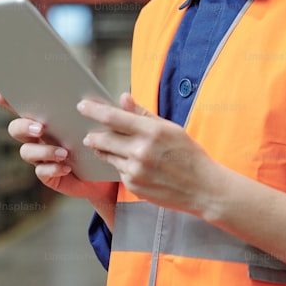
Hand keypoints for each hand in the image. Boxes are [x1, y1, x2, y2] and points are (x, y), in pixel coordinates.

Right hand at [0, 91, 116, 207]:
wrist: (110, 175)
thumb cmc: (105, 142)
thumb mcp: (110, 125)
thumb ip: (114, 111)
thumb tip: (124, 96)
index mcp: (49, 118)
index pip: (25, 105)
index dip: (9, 100)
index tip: (0, 93)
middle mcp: (40, 136)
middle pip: (17, 128)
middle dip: (24, 126)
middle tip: (41, 127)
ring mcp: (42, 157)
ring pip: (27, 151)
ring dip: (42, 150)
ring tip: (63, 152)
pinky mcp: (50, 175)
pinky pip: (42, 171)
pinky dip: (51, 167)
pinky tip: (65, 166)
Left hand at [77, 93, 218, 215]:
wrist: (203, 188)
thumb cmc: (188, 154)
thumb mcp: (169, 128)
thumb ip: (143, 114)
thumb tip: (123, 97)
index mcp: (152, 131)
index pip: (114, 117)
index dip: (94, 110)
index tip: (82, 105)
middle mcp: (141, 151)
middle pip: (104, 139)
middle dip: (93, 135)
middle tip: (89, 134)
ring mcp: (136, 170)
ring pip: (108, 156)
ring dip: (104, 150)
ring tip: (107, 147)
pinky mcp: (133, 186)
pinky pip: (118, 171)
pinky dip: (120, 165)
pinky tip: (132, 164)